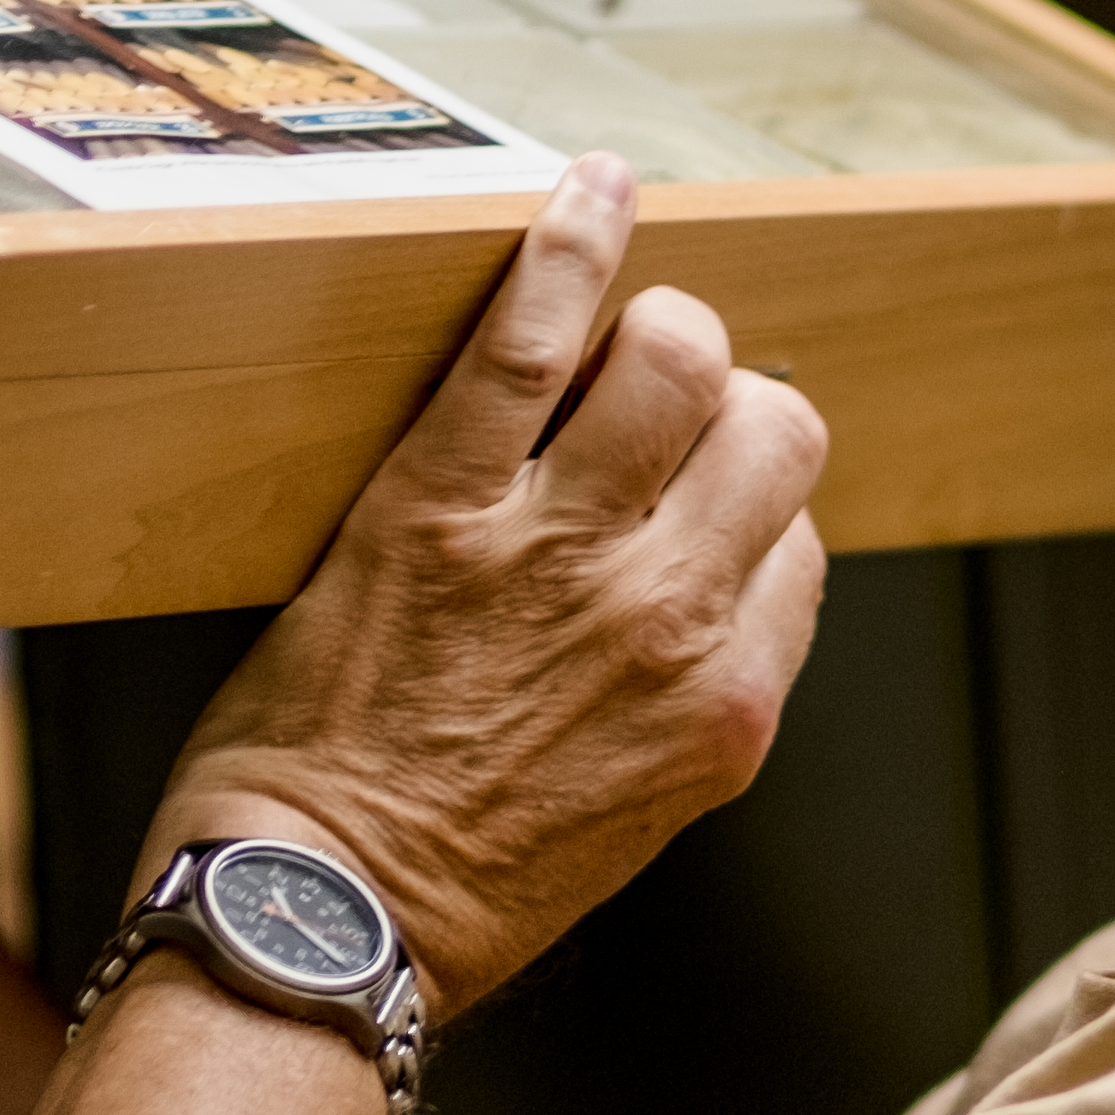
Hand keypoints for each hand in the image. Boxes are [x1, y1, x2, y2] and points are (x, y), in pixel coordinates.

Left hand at [149, 156, 831, 1017]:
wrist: (315, 920)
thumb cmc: (448, 885)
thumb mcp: (629, 817)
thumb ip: (687, 697)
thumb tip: (706, 591)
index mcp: (725, 708)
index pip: (798, 535)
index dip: (744, 501)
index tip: (689, 495)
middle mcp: (668, 620)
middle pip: (774, 425)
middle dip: (725, 399)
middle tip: (655, 411)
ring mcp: (556, 551)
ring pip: (677, 358)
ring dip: (651, 330)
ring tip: (609, 335)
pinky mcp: (436, 503)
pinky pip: (528, 338)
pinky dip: (568, 245)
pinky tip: (589, 194)